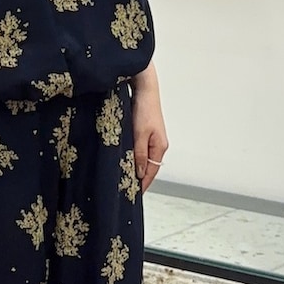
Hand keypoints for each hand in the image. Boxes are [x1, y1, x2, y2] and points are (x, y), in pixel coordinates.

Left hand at [131, 63, 168, 192]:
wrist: (144, 88)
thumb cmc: (143, 109)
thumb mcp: (139, 134)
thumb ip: (139, 154)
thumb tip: (139, 173)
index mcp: (160, 147)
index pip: (151, 172)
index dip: (143, 185)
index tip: (133, 196)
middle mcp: (158, 145)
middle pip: (149, 167)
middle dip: (139, 179)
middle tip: (125, 190)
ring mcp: (152, 138)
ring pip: (143, 159)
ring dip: (135, 168)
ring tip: (123, 178)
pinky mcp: (145, 132)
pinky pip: (140, 150)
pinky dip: (133, 157)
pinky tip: (124, 160)